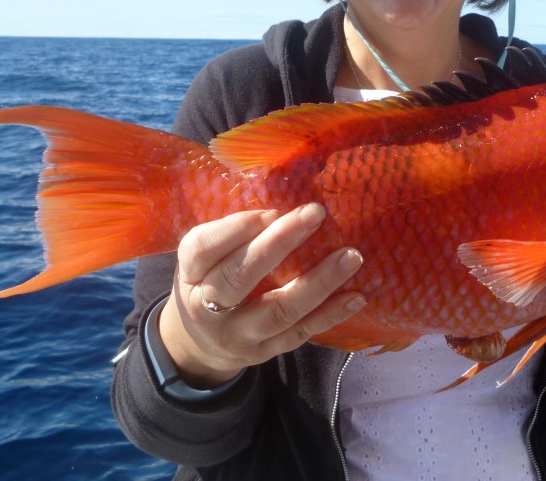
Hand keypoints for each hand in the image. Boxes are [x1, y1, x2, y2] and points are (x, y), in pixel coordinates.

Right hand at [157, 204, 365, 388]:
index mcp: (190, 272)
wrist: (199, 345)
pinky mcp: (265, 352)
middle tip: (316, 213)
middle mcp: (207, 307)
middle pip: (239, 277)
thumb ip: (237, 229)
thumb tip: (289, 195)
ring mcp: (238, 334)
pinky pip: (300, 333)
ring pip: (278, 310)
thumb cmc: (210, 280)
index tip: (275, 208)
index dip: (238, 227)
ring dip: (318, 282)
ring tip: (351, 256)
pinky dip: (330, 315)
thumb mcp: (208, 254)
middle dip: (279, 243)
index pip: (204, 248)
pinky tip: (355, 296)